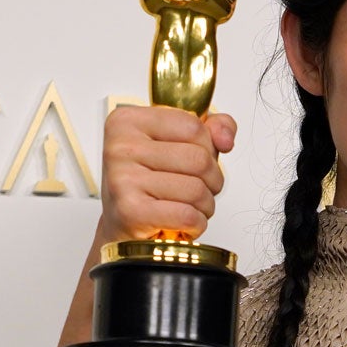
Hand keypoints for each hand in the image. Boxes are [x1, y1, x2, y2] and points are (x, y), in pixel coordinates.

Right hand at [96, 104, 237, 244]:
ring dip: (205, 205)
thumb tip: (225, 138)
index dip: (208, 148)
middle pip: (198, 159)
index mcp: (128, 121)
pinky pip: (187, 215)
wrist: (122, 225)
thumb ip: (209, 129)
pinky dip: (196, 223)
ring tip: (189, 206)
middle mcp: (121, 147)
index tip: (195, 161)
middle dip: (212, 180)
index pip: (193, 126)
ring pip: (196, 189)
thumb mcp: (176, 143)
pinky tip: (184, 222)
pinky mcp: (130, 211)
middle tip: (198, 189)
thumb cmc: (148, 183)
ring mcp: (123, 178)